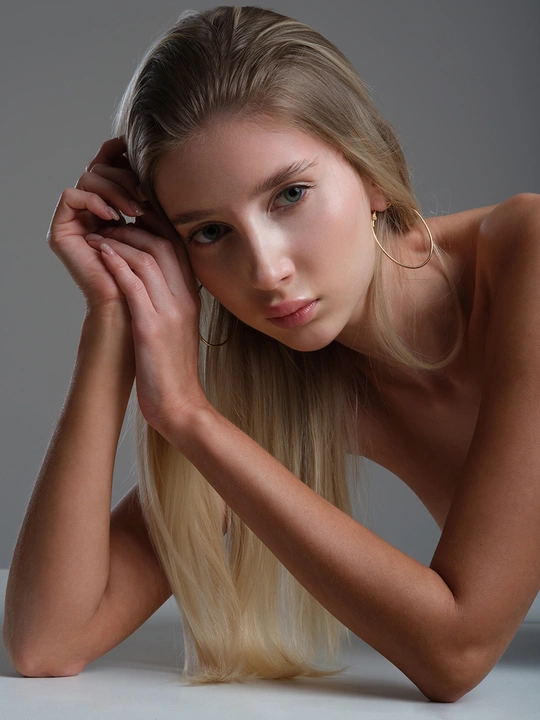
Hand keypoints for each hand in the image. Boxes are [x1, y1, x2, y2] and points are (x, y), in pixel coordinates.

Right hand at [47, 136, 161, 315]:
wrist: (132, 305)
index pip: (109, 166)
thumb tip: (156, 167)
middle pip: (99, 168)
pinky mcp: (60, 231)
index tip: (139, 154)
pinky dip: (93, 200)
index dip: (120, 154)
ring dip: (114, 189)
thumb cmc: (149, 273)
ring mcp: (73, 220)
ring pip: (87, 178)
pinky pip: (70, 196)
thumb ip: (150, 201)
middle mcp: (88, 211)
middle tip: (144, 195)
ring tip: (133, 210)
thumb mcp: (155, 228)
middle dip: (124, 177)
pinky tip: (112, 216)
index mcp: (109, 207)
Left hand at [85, 222, 207, 432]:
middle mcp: (185, 300)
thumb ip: (167, 301)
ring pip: (148, 259)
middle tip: (110, 226)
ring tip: (100, 238)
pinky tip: (102, 257)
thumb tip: (146, 281)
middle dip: (134, 228)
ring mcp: (170, 313)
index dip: (154, 226)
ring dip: (120, 242)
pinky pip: (134, 286)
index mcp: (191, 298)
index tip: (131, 221)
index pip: (178, 247)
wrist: (179, 404)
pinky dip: (117, 266)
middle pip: (164, 245)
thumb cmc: (172, 369)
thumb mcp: (175, 328)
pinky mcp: (152, 328)